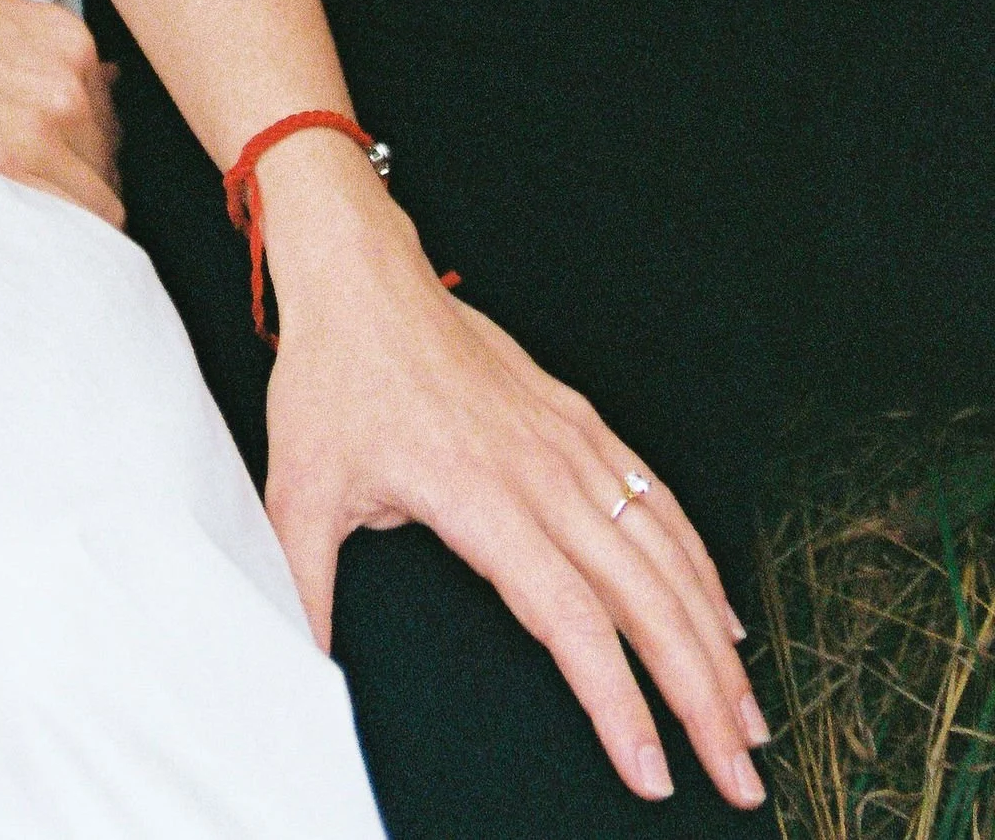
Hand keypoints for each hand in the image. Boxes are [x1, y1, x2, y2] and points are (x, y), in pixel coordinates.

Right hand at [0, 0, 123, 225]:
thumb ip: (48, 57)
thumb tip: (112, 82)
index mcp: (67, 36)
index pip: (110, 110)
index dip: (81, 139)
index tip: (49, 155)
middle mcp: (70, 76)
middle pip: (108, 152)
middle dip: (76, 171)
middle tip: (25, 184)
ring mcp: (46, 119)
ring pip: (97, 191)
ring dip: (65, 201)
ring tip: (12, 202)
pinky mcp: (12, 161)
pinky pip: (78, 217)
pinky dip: (61, 229)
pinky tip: (21, 222)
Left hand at [257, 136, 769, 811]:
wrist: (361, 276)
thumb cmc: (333, 377)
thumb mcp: (299, 489)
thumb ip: (307, 587)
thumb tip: (308, 662)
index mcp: (481, 499)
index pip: (573, 620)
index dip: (618, 701)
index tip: (650, 769)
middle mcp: (541, 473)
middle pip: (645, 600)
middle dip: (701, 694)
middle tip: (739, 771)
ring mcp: (568, 443)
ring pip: (665, 553)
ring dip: (715, 639)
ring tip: (748, 713)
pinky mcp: (577, 420)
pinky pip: (654, 497)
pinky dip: (698, 562)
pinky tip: (721, 612)